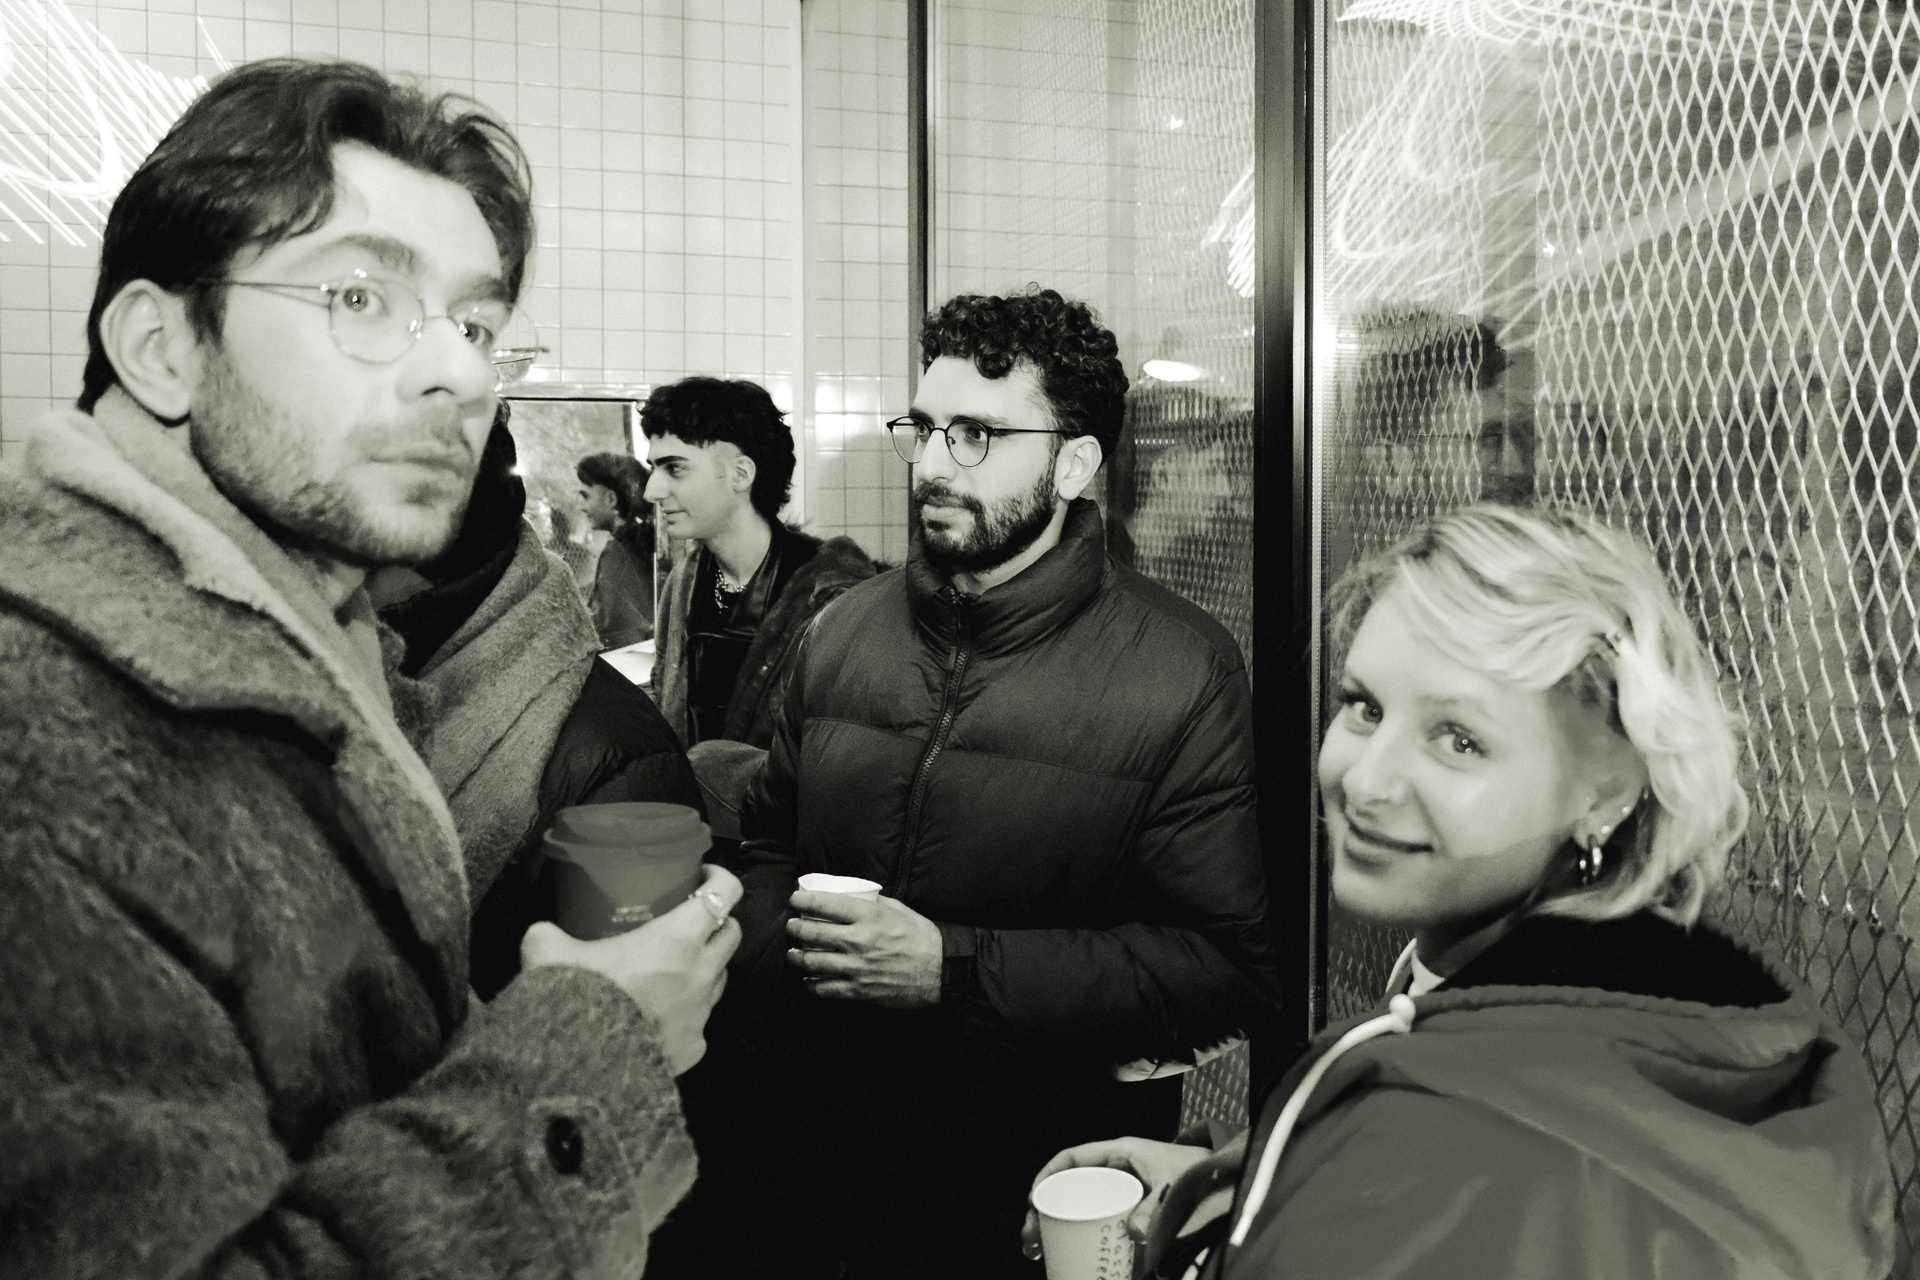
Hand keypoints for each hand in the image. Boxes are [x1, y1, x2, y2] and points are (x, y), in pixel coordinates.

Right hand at [521, 865, 742, 1074]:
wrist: (581, 1066)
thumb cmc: (576, 999)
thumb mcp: (549, 954)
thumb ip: (547, 936)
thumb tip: (540, 934)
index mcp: (677, 938)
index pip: (724, 893)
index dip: (720, 878)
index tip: (705, 876)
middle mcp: (700, 972)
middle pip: (732, 934)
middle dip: (718, 922)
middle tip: (692, 921)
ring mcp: (701, 1012)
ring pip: (720, 978)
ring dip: (705, 967)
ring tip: (675, 968)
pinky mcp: (694, 1047)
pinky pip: (699, 1023)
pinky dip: (686, 1014)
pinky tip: (661, 1016)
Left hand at [784, 890, 941, 1008]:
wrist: (941, 970)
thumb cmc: (922, 937)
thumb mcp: (899, 909)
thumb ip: (873, 903)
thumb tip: (852, 896)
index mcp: (868, 916)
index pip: (824, 904)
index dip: (802, 901)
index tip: (794, 900)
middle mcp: (858, 940)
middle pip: (811, 933)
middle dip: (795, 928)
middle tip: (791, 927)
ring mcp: (856, 967)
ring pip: (812, 962)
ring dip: (797, 957)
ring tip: (793, 954)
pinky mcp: (859, 990)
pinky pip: (825, 989)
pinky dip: (812, 985)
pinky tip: (808, 981)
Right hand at [1020, 1138, 1211, 1260]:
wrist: (1217, 1177)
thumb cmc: (1192, 1171)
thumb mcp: (1171, 1186)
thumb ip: (1154, 1208)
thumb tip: (1135, 1233)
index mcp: (1118, 1153)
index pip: (1073, 1157)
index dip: (1049, 1174)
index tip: (1033, 1198)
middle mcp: (1113, 1170)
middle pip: (1068, 1186)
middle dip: (1044, 1210)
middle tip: (1030, 1236)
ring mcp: (1118, 1190)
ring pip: (1077, 1204)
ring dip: (1055, 1225)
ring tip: (1037, 1250)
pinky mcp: (1126, 1208)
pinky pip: (1095, 1217)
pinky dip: (1077, 1233)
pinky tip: (1065, 1252)